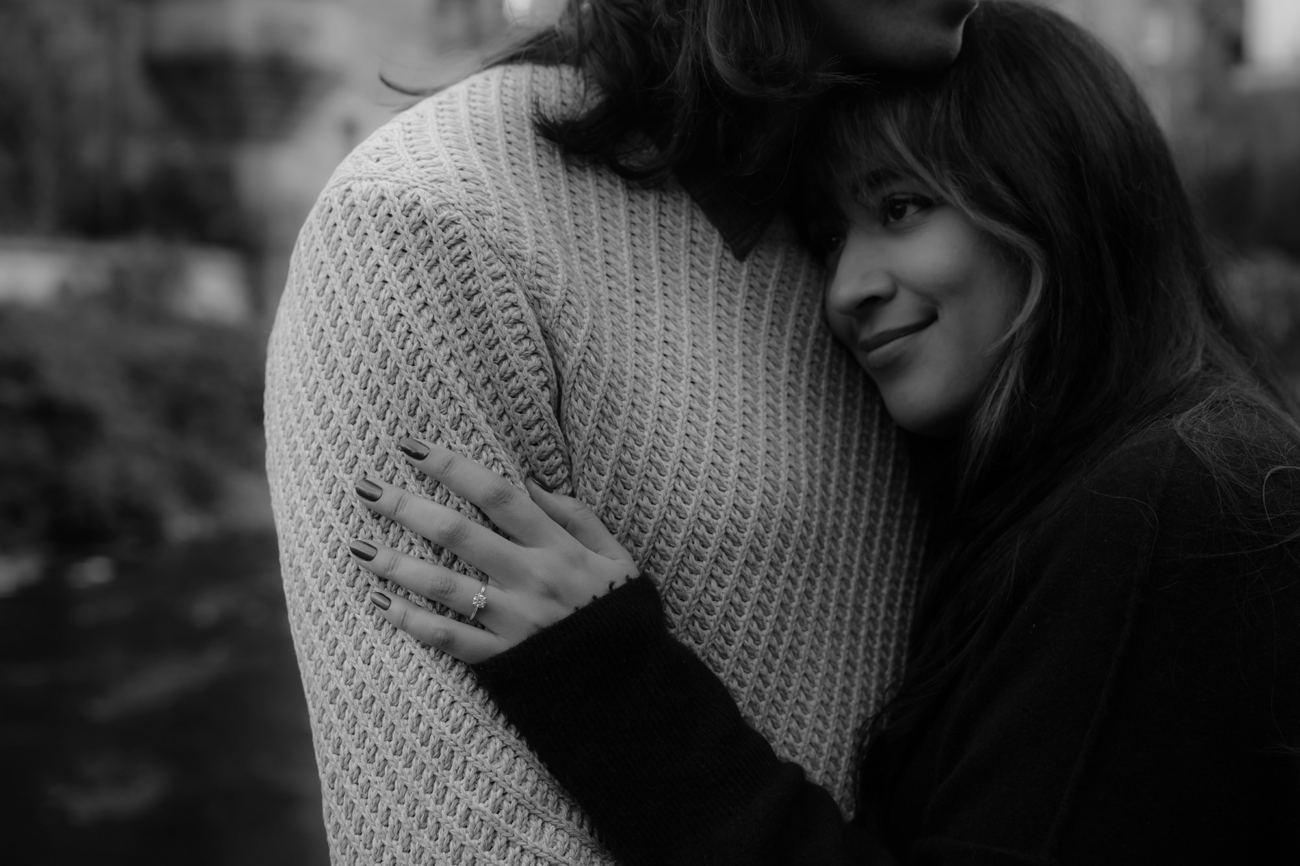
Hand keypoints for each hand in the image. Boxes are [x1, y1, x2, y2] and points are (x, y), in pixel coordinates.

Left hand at [349, 438, 638, 662]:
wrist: (634, 687)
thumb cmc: (621, 613)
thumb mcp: (616, 555)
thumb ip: (575, 515)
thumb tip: (528, 481)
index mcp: (558, 546)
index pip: (497, 494)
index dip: (451, 466)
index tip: (410, 446)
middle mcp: (531, 578)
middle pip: (457, 534)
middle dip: (405, 507)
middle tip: (365, 487)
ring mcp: (513, 621)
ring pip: (441, 586)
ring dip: (394, 564)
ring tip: (358, 546)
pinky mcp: (502, 659)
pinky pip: (447, 638)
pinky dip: (410, 621)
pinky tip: (380, 603)